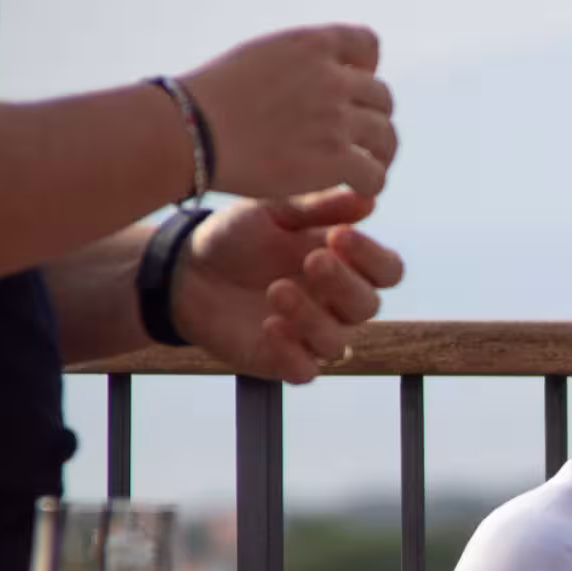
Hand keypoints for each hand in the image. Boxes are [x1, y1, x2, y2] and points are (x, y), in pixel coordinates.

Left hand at [172, 189, 404, 383]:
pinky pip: (304, 370)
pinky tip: (270, 327)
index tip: (341, 235)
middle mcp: (336, 304)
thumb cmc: (238, 236)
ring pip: (337, 342)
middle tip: (313, 260)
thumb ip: (319, 208)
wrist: (185, 268)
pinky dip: (292, 353)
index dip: (372, 257)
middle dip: (343, 283)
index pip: (386, 271)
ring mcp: (311, 335)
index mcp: (346, 266)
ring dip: (312, 317)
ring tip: (277, 289)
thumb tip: (367, 200)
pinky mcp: (283, 361)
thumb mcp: (274, 212)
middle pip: (367, 306)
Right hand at [181, 25, 396, 197]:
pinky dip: (371, 184)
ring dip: (379, 154)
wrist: (190, 131)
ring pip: (386, 136)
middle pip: (381, 97)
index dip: (365, 71)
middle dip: (372, 117)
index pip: (368, 45)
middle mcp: (331, 77)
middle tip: (358, 140)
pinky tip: (356, 189)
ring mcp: (336, 118)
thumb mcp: (258, 57)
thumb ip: (297, 62)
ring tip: (366, 166)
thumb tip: (316, 74)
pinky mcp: (334, 159)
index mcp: (312, 44)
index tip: (349, 91)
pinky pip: (374, 174)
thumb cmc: (209, 99)